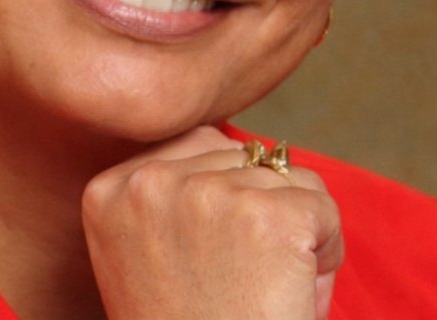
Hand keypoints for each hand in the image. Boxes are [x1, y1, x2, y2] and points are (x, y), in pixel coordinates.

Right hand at [82, 126, 342, 319]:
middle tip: (237, 283)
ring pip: (287, 178)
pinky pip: (322, 207)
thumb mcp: (152, 255)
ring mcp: (207, 194)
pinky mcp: (268, 218)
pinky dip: (325, 251)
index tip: (204, 261)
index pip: (199, 145)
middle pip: (243, 156)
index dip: (222, 203)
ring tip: (261, 290)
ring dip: (291, 231)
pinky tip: (290, 292)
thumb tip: (250, 149)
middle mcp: (150, 182)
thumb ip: (177, 194)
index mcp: (111, 190)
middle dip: (257, 211)